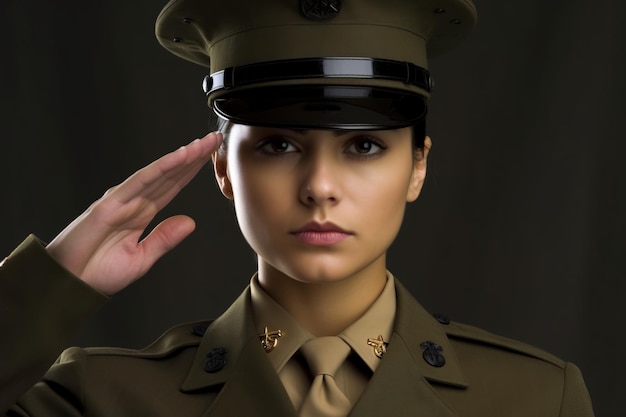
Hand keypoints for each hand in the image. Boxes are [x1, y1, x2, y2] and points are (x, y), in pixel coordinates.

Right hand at [45, 132, 222, 294]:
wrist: (68, 286)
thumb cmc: (96, 274)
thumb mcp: (141, 259)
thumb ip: (164, 239)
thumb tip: (191, 222)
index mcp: (141, 214)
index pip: (173, 186)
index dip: (192, 170)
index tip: (211, 155)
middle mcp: (134, 202)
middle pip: (170, 175)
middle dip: (193, 157)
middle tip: (214, 138)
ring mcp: (122, 200)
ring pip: (158, 173)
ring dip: (182, 157)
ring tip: (203, 143)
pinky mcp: (110, 204)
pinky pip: (140, 182)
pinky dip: (160, 168)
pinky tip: (179, 156)